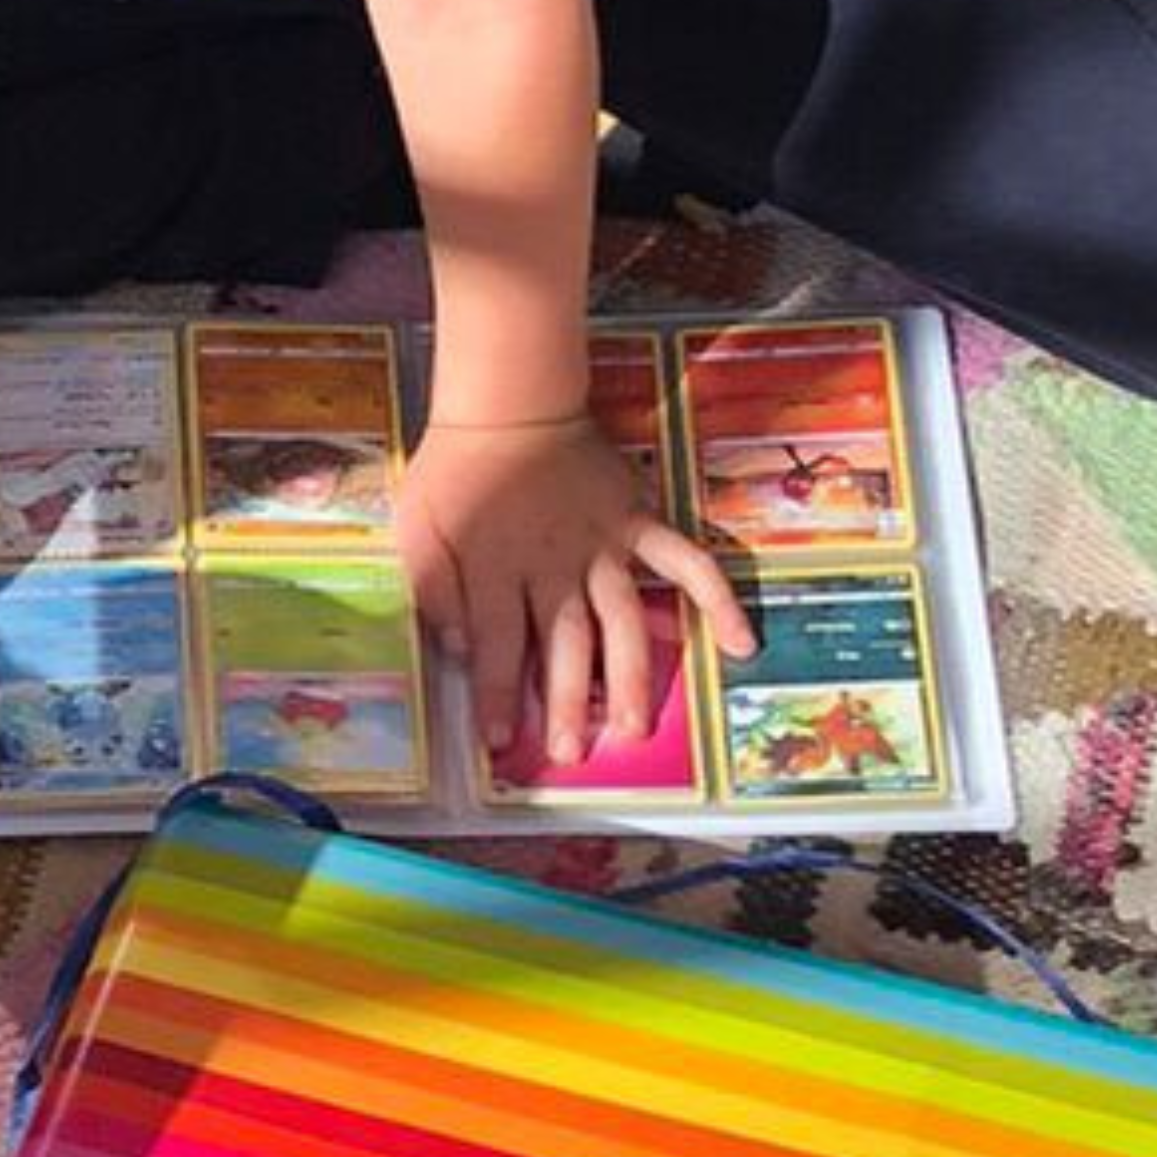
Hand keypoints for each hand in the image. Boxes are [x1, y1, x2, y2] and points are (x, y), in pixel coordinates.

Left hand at [395, 414, 750, 766]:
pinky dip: (717, 600)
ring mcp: (604, 545)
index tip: (499, 741)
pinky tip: (738, 644)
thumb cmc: (455, 472)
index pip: (498, 643)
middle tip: (572, 750)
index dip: (498, 694)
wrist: (511, 406)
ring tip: (634, 727)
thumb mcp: (418, 528)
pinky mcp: (641, 523)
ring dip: (630, 675)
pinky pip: (687, 563)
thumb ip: (434, 589)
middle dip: (568, 700)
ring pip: (620, 619)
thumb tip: (459, 647)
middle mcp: (554, 562)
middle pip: (565, 641)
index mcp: (496, 567)